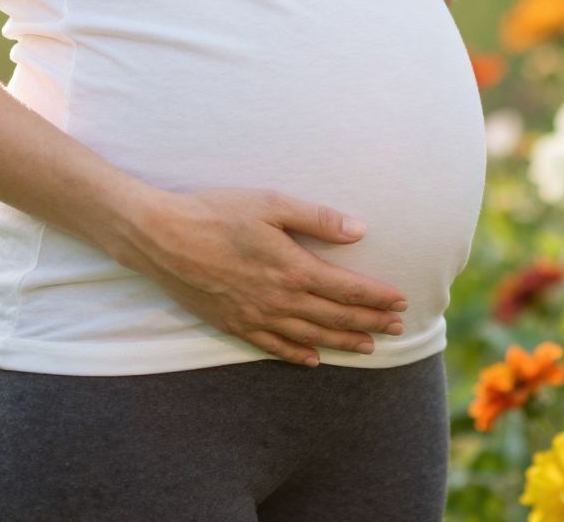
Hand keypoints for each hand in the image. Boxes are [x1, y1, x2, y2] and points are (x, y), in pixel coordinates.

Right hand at [122, 187, 408, 365]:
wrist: (162, 237)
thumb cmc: (218, 212)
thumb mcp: (272, 204)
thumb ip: (318, 218)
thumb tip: (361, 230)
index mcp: (292, 268)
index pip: (347, 289)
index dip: (376, 298)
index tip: (401, 301)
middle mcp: (278, 299)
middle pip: (334, 317)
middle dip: (370, 323)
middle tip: (398, 329)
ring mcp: (255, 316)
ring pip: (309, 336)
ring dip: (342, 343)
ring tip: (369, 348)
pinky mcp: (233, 324)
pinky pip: (272, 346)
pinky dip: (296, 355)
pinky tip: (312, 359)